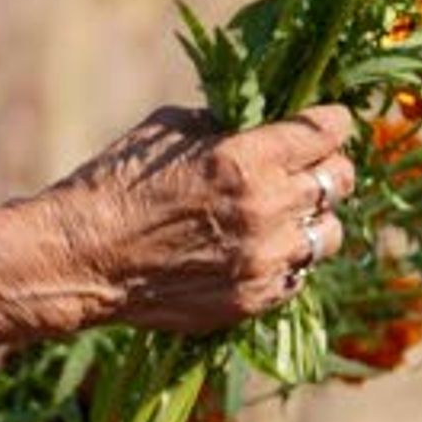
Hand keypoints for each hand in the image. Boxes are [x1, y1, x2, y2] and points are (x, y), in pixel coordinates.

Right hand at [45, 103, 359, 335]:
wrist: (82, 259)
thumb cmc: (117, 184)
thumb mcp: (171, 129)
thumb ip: (227, 125)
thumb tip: (263, 122)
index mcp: (246, 159)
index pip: (326, 132)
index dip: (332, 122)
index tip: (328, 123)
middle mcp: (266, 211)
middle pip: (339, 181)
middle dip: (329, 166)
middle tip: (312, 165)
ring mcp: (263, 262)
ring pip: (329, 235)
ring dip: (313, 218)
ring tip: (287, 213)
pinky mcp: (252, 300)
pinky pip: (298, 276)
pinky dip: (289, 259)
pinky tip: (262, 248)